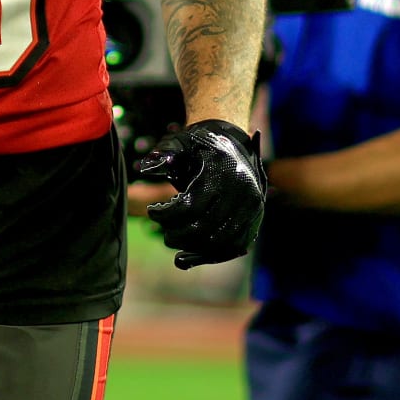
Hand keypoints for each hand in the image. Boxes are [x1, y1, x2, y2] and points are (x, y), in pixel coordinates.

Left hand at [136, 119, 267, 269]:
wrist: (234, 143)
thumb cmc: (202, 145)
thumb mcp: (183, 143)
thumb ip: (165, 154)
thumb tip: (144, 168)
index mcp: (223, 174)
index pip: (191, 207)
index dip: (167, 215)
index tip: (152, 212)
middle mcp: (242, 194)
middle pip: (205, 229)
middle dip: (179, 235)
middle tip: (165, 234)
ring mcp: (252, 210)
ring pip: (221, 243)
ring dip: (194, 249)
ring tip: (175, 247)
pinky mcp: (256, 221)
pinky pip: (234, 247)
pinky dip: (212, 255)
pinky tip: (191, 256)